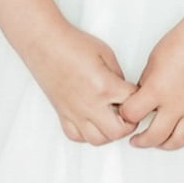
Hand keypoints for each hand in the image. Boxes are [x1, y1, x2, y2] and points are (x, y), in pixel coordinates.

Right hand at [36, 25, 136, 145]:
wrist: (44, 42)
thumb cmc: (71, 43)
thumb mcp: (105, 53)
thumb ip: (118, 75)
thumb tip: (123, 90)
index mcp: (105, 86)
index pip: (133, 103)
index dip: (139, 99)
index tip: (137, 95)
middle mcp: (90, 104)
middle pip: (118, 132)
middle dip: (128, 124)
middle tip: (127, 112)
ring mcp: (74, 112)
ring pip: (98, 140)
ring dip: (108, 133)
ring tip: (109, 118)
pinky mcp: (62, 113)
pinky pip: (77, 136)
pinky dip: (86, 134)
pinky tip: (90, 121)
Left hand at [119, 21, 183, 148]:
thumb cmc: (182, 42)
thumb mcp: (153, 60)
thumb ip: (147, 83)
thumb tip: (143, 98)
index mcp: (157, 90)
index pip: (132, 114)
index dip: (126, 116)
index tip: (126, 116)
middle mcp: (176, 104)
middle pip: (155, 136)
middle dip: (143, 141)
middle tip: (138, 140)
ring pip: (180, 140)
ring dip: (168, 144)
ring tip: (161, 141)